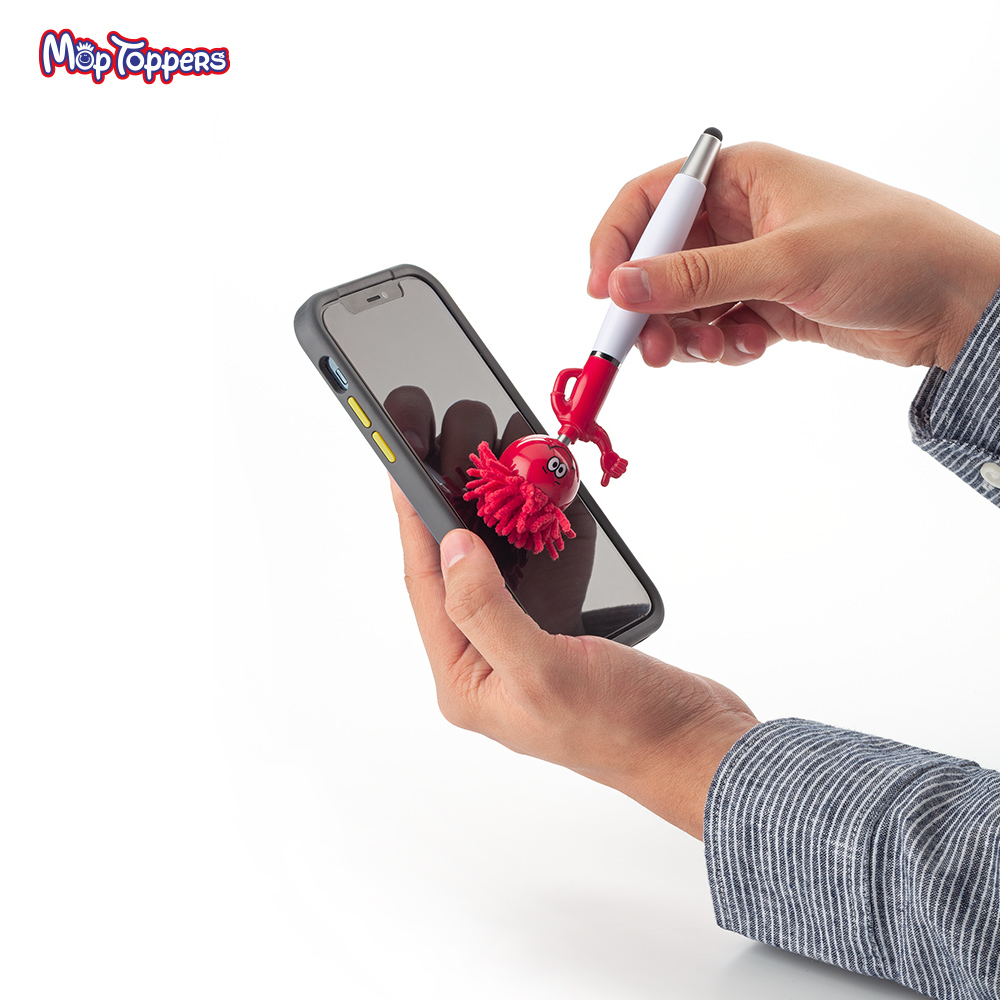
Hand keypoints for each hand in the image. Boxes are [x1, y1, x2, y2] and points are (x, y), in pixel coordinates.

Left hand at [391, 480, 758, 838]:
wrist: (692, 745)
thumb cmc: (624, 725)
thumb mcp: (544, 668)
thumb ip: (486, 609)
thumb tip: (452, 550)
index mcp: (466, 684)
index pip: (427, 590)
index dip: (415, 530)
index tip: (404, 479)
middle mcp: (486, 670)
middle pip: (451, 583)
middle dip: (445, 527)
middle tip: (439, 472)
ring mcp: (520, 657)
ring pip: (490, 580)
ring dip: (487, 535)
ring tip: (477, 489)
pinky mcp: (556, 645)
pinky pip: (528, 587)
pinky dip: (530, 553)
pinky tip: (534, 525)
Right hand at [589, 142, 999, 370]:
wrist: (955, 303)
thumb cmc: (891, 250)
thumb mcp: (784, 262)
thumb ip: (696, 277)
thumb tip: (624, 285)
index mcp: (740, 176)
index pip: (649, 200)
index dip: (617, 244)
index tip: (604, 292)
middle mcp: (739, 215)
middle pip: (658, 259)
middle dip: (650, 306)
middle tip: (649, 347)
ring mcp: (751, 261)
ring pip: (683, 301)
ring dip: (686, 333)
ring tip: (715, 348)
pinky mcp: (765, 301)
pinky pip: (715, 326)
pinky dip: (723, 345)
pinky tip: (754, 344)